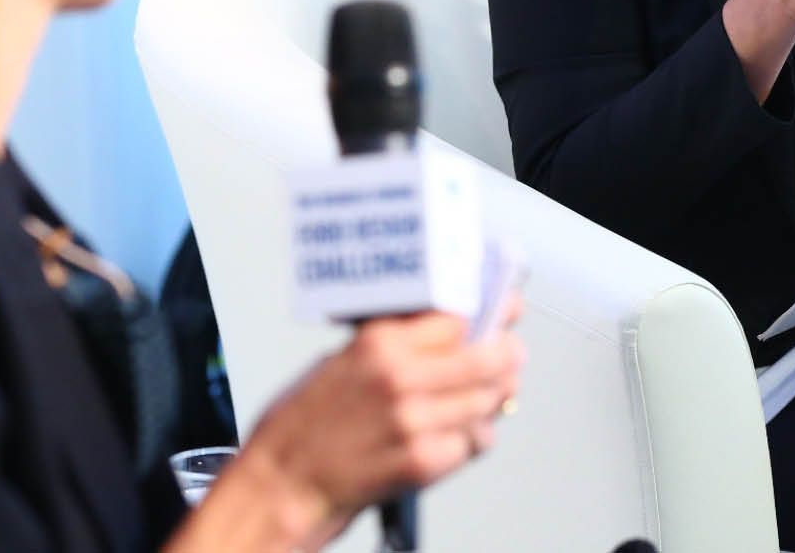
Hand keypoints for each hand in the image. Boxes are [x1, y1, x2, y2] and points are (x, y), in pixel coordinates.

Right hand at [169, 303, 524, 552]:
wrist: (282, 484)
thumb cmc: (304, 423)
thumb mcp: (342, 359)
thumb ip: (394, 343)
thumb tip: (444, 329)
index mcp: (379, 344)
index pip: (456, 318)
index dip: (485, 314)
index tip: (502, 310)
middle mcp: (401, 379)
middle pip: (485, 357)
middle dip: (506, 355)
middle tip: (512, 354)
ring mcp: (415, 422)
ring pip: (487, 401)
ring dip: (496, 397)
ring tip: (493, 394)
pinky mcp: (421, 462)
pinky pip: (472, 443)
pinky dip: (475, 437)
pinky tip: (466, 433)